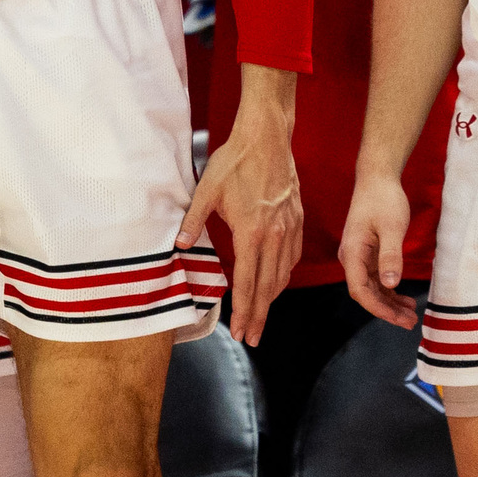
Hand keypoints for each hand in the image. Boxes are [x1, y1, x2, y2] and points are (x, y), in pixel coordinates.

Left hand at [182, 101, 302, 346]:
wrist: (267, 138)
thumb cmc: (235, 162)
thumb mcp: (206, 190)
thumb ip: (194, 221)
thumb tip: (180, 247)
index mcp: (251, 233)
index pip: (248, 283)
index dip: (244, 311)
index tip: (242, 332)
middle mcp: (275, 236)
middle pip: (268, 287)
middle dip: (260, 316)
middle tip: (253, 338)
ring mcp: (289, 229)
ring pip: (282, 274)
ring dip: (272, 299)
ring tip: (262, 317)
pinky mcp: (297, 221)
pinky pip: (293, 257)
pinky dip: (284, 276)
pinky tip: (276, 283)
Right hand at [337, 167, 419, 327]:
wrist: (377, 179)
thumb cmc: (383, 200)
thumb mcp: (391, 228)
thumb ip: (390, 256)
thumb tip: (390, 285)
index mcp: (352, 253)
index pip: (360, 290)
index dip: (378, 308)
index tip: (398, 319)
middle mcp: (352, 258)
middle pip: (366, 293)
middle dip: (386, 310)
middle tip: (410, 323)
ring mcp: (359, 256)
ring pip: (372, 288)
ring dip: (389, 303)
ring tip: (411, 315)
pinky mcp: (368, 253)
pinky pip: (377, 279)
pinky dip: (390, 290)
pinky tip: (405, 297)